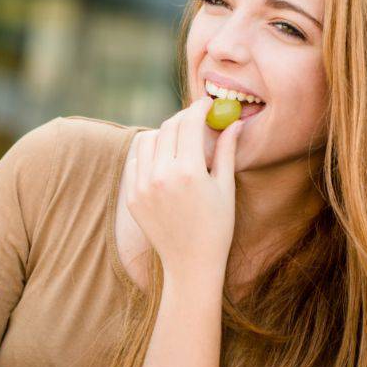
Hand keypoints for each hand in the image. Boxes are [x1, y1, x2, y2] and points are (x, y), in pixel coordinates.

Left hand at [126, 96, 243, 285]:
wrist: (191, 264)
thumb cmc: (217, 227)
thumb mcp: (225, 187)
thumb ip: (227, 150)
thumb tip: (234, 121)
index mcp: (189, 172)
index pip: (189, 123)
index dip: (198, 108)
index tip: (206, 103)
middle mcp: (161, 176)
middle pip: (168, 128)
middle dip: (183, 118)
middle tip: (195, 119)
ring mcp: (142, 186)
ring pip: (147, 139)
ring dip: (163, 133)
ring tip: (179, 141)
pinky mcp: (131, 196)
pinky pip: (135, 160)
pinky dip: (148, 153)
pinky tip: (163, 159)